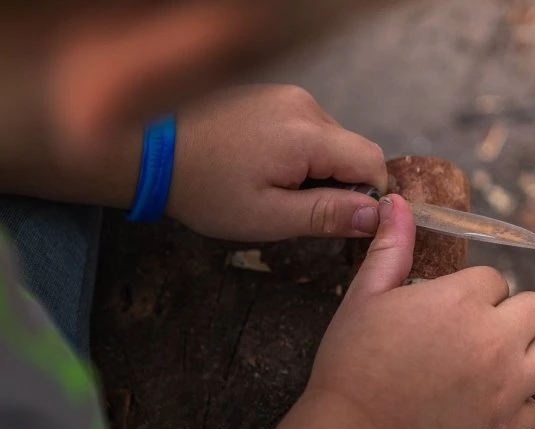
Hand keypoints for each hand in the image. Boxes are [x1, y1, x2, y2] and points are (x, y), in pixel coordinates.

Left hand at [167, 84, 386, 240]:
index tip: (342, 220)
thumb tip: (376, 215)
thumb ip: (327, 214)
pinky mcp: (272, 96)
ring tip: (274, 186)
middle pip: (351, 149)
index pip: (372, 160)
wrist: (151, 151)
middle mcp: (304, 104)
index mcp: (307, 133)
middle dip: (338, 183)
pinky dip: (300, 152)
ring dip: (318, 168)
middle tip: (297, 207)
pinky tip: (266, 166)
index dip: (369, 196)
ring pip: (330, 140)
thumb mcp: (269, 216)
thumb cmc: (208, 190)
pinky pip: (307, 128)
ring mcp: (287, 96)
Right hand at [307, 195, 534, 428]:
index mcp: (462, 300)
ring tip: (505, 359)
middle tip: (481, 330)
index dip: (473, 291)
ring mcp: (505, 384)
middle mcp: (495, 338)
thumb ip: (390, 247)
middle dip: (513, 314)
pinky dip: (520, 406)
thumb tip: (398, 202)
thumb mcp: (365, 294)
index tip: (450, 307)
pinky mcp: (502, 425)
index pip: (495, 279)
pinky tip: (491, 402)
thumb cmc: (353, 359)